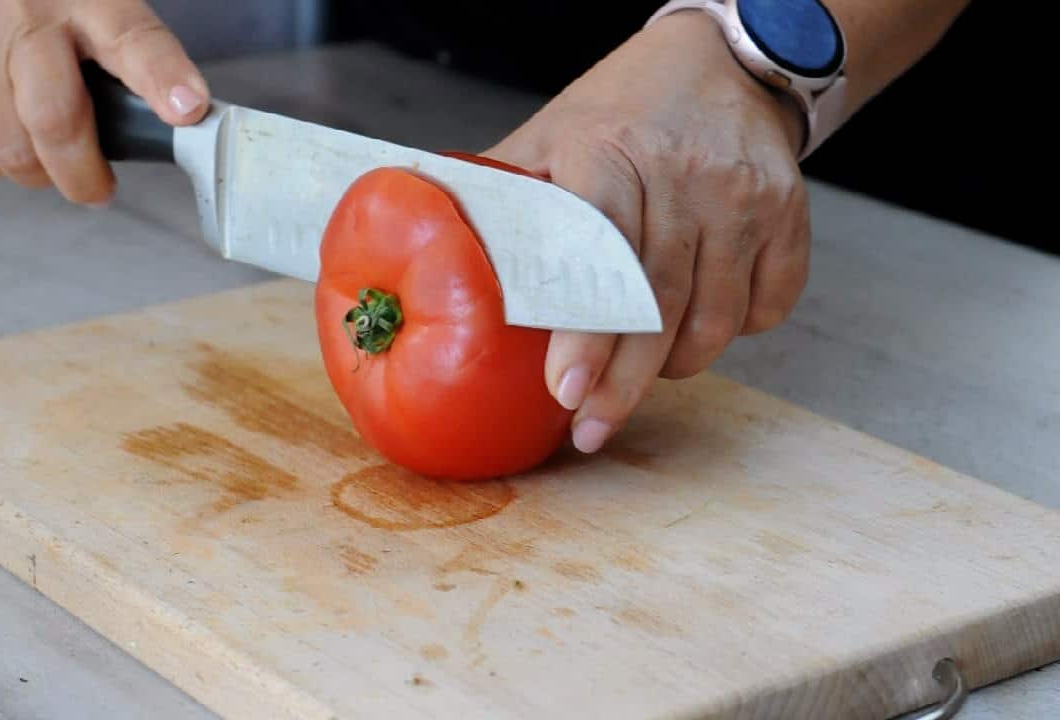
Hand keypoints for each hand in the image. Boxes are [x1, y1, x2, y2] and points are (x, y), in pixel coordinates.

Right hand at [0, 0, 208, 204]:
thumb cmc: (45, 6)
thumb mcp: (98, 10)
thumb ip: (134, 59)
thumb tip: (178, 121)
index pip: (133, 41)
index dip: (162, 78)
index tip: (188, 110)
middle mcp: (22, 15)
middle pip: (54, 119)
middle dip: (82, 174)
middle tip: (98, 189)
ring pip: (8, 148)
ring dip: (38, 173)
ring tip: (50, 161)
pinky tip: (8, 138)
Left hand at [485, 12, 810, 453]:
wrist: (724, 61)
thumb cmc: (622, 110)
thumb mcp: (551, 135)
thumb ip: (502, 195)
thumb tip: (425, 249)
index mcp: (610, 152)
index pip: (600, 255)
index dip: (585, 329)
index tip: (565, 389)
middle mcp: (686, 174)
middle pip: (658, 307)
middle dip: (623, 383)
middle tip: (591, 429)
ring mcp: (746, 196)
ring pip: (715, 321)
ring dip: (674, 365)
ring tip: (639, 371)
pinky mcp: (790, 216)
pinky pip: (767, 309)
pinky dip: (732, 332)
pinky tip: (697, 322)